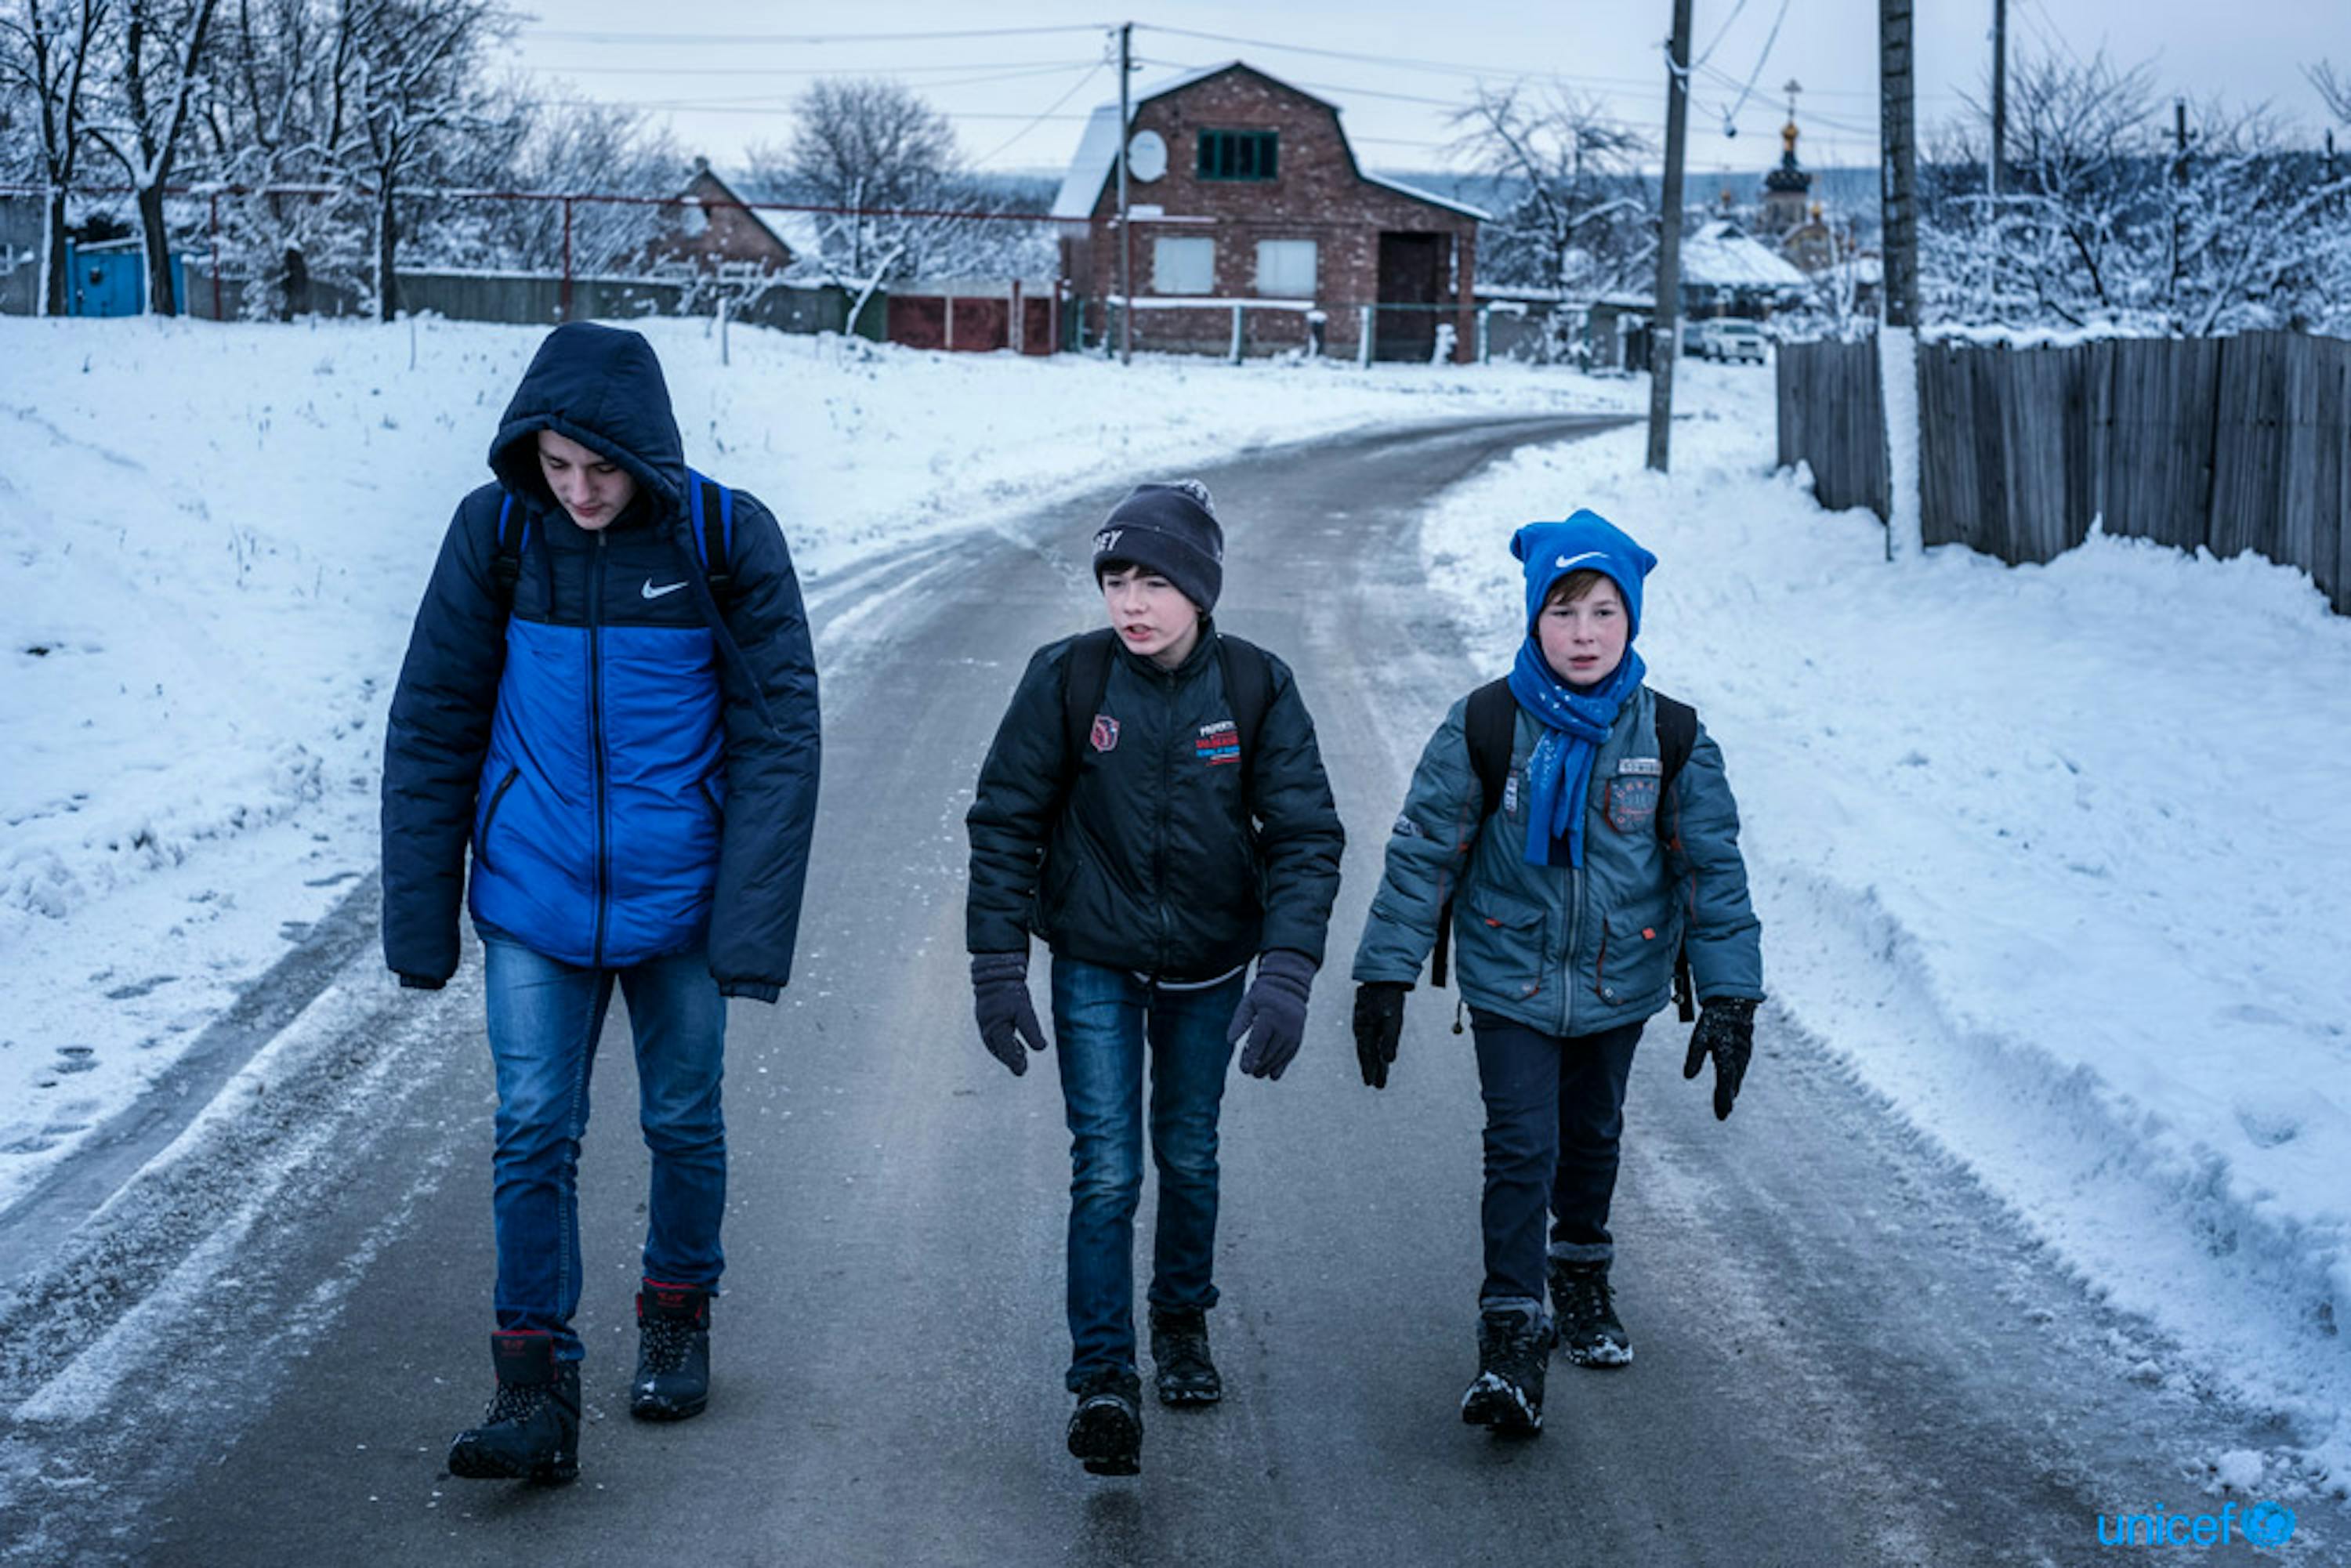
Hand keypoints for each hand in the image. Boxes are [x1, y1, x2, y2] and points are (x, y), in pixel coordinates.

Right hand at [971, 951, 1047, 1075]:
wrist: (996, 971)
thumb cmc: (1011, 990)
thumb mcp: (1024, 1009)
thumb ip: (1031, 1030)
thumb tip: (1041, 1048)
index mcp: (995, 1027)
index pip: (1005, 1050)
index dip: (1015, 1061)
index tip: (1022, 1071)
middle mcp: (987, 1027)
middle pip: (998, 1050)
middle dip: (1010, 1060)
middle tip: (1022, 1069)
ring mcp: (985, 1021)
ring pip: (995, 1043)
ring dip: (1006, 1052)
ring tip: (1020, 1058)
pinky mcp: (987, 1016)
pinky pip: (993, 1034)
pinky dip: (1002, 1042)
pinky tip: (1013, 1042)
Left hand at [1227, 949, 1315, 1080]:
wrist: (1288, 986)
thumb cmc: (1262, 995)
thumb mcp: (1248, 1003)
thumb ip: (1240, 1021)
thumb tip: (1230, 1040)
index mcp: (1270, 1015)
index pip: (1259, 1041)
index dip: (1251, 1057)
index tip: (1244, 1070)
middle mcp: (1285, 1024)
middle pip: (1271, 1051)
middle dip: (1260, 1064)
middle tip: (1249, 1072)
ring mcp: (1294, 1031)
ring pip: (1281, 1055)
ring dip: (1270, 1067)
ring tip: (1258, 1074)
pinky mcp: (1299, 1035)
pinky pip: (1290, 1053)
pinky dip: (1282, 1065)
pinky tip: (1274, 1075)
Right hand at [1352, 982, 1407, 1088]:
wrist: (1383, 977)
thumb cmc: (1389, 999)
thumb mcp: (1392, 1020)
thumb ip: (1389, 1040)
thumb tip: (1389, 1061)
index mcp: (1364, 1030)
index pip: (1367, 1055)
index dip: (1370, 1070)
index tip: (1371, 1084)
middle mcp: (1362, 1028)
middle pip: (1367, 1053)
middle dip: (1372, 1069)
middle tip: (1376, 1085)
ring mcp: (1365, 1023)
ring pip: (1369, 1046)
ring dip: (1374, 1060)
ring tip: (1378, 1074)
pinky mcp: (1370, 1018)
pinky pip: (1371, 1038)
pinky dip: (1374, 1048)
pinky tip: (1377, 1052)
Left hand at [1682, 997, 1757, 1119]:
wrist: (1734, 1003)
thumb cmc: (1715, 1020)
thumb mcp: (1700, 1036)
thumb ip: (1694, 1056)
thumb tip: (1688, 1076)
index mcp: (1728, 1055)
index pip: (1725, 1082)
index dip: (1723, 1099)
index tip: (1721, 1114)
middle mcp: (1738, 1057)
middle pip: (1732, 1083)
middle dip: (1727, 1099)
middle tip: (1722, 1114)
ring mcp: (1743, 1054)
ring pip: (1737, 1077)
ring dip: (1731, 1091)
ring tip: (1726, 1105)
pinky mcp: (1743, 1051)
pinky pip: (1739, 1069)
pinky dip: (1735, 1080)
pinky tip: (1731, 1087)